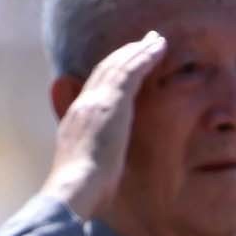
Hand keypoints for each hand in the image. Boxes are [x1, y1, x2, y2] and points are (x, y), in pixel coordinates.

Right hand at [40, 31, 166, 220]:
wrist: (75, 190)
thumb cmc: (83, 196)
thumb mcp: (87, 176)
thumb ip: (92, 169)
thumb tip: (95, 180)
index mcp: (76, 122)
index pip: (93, 90)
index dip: (109, 74)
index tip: (124, 65)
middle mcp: (82, 105)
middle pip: (104, 70)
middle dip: (123, 54)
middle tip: (143, 42)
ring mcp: (96, 101)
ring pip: (118, 65)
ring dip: (137, 50)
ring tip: (156, 40)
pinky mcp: (112, 101)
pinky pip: (131, 70)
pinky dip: (144, 56)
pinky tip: (159, 47)